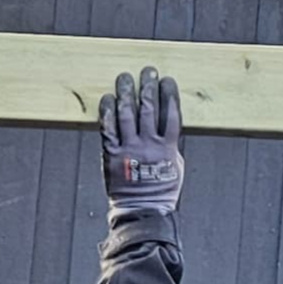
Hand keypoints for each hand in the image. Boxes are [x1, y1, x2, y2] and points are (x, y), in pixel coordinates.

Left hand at [100, 66, 184, 220]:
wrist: (142, 212)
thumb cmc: (160, 191)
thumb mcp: (175, 167)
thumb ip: (171, 145)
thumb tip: (168, 127)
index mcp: (168, 149)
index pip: (171, 115)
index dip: (169, 95)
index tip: (167, 80)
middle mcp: (149, 145)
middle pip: (149, 109)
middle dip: (148, 87)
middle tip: (147, 71)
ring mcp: (130, 149)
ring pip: (127, 114)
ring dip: (126, 93)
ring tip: (126, 77)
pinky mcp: (112, 154)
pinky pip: (108, 128)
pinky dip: (107, 111)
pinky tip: (108, 98)